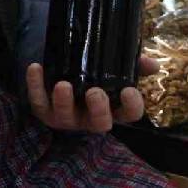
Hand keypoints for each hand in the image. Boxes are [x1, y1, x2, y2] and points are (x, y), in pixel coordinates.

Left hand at [25, 56, 156, 132]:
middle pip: (99, 124)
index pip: (129, 115)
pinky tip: (35, 67)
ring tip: (63, 84)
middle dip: (97, 110)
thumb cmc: (93, 72)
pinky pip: (38, 102)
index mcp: (112, 108)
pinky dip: (35, 85)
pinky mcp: (44, 110)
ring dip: (63, 101)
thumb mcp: (113, 67)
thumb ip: (133, 63)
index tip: (129, 91)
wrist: (61, 67)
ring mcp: (66, 116)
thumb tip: (153, 64)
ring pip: (65, 117)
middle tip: (94, 92)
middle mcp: (90, 117)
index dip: (131, 106)